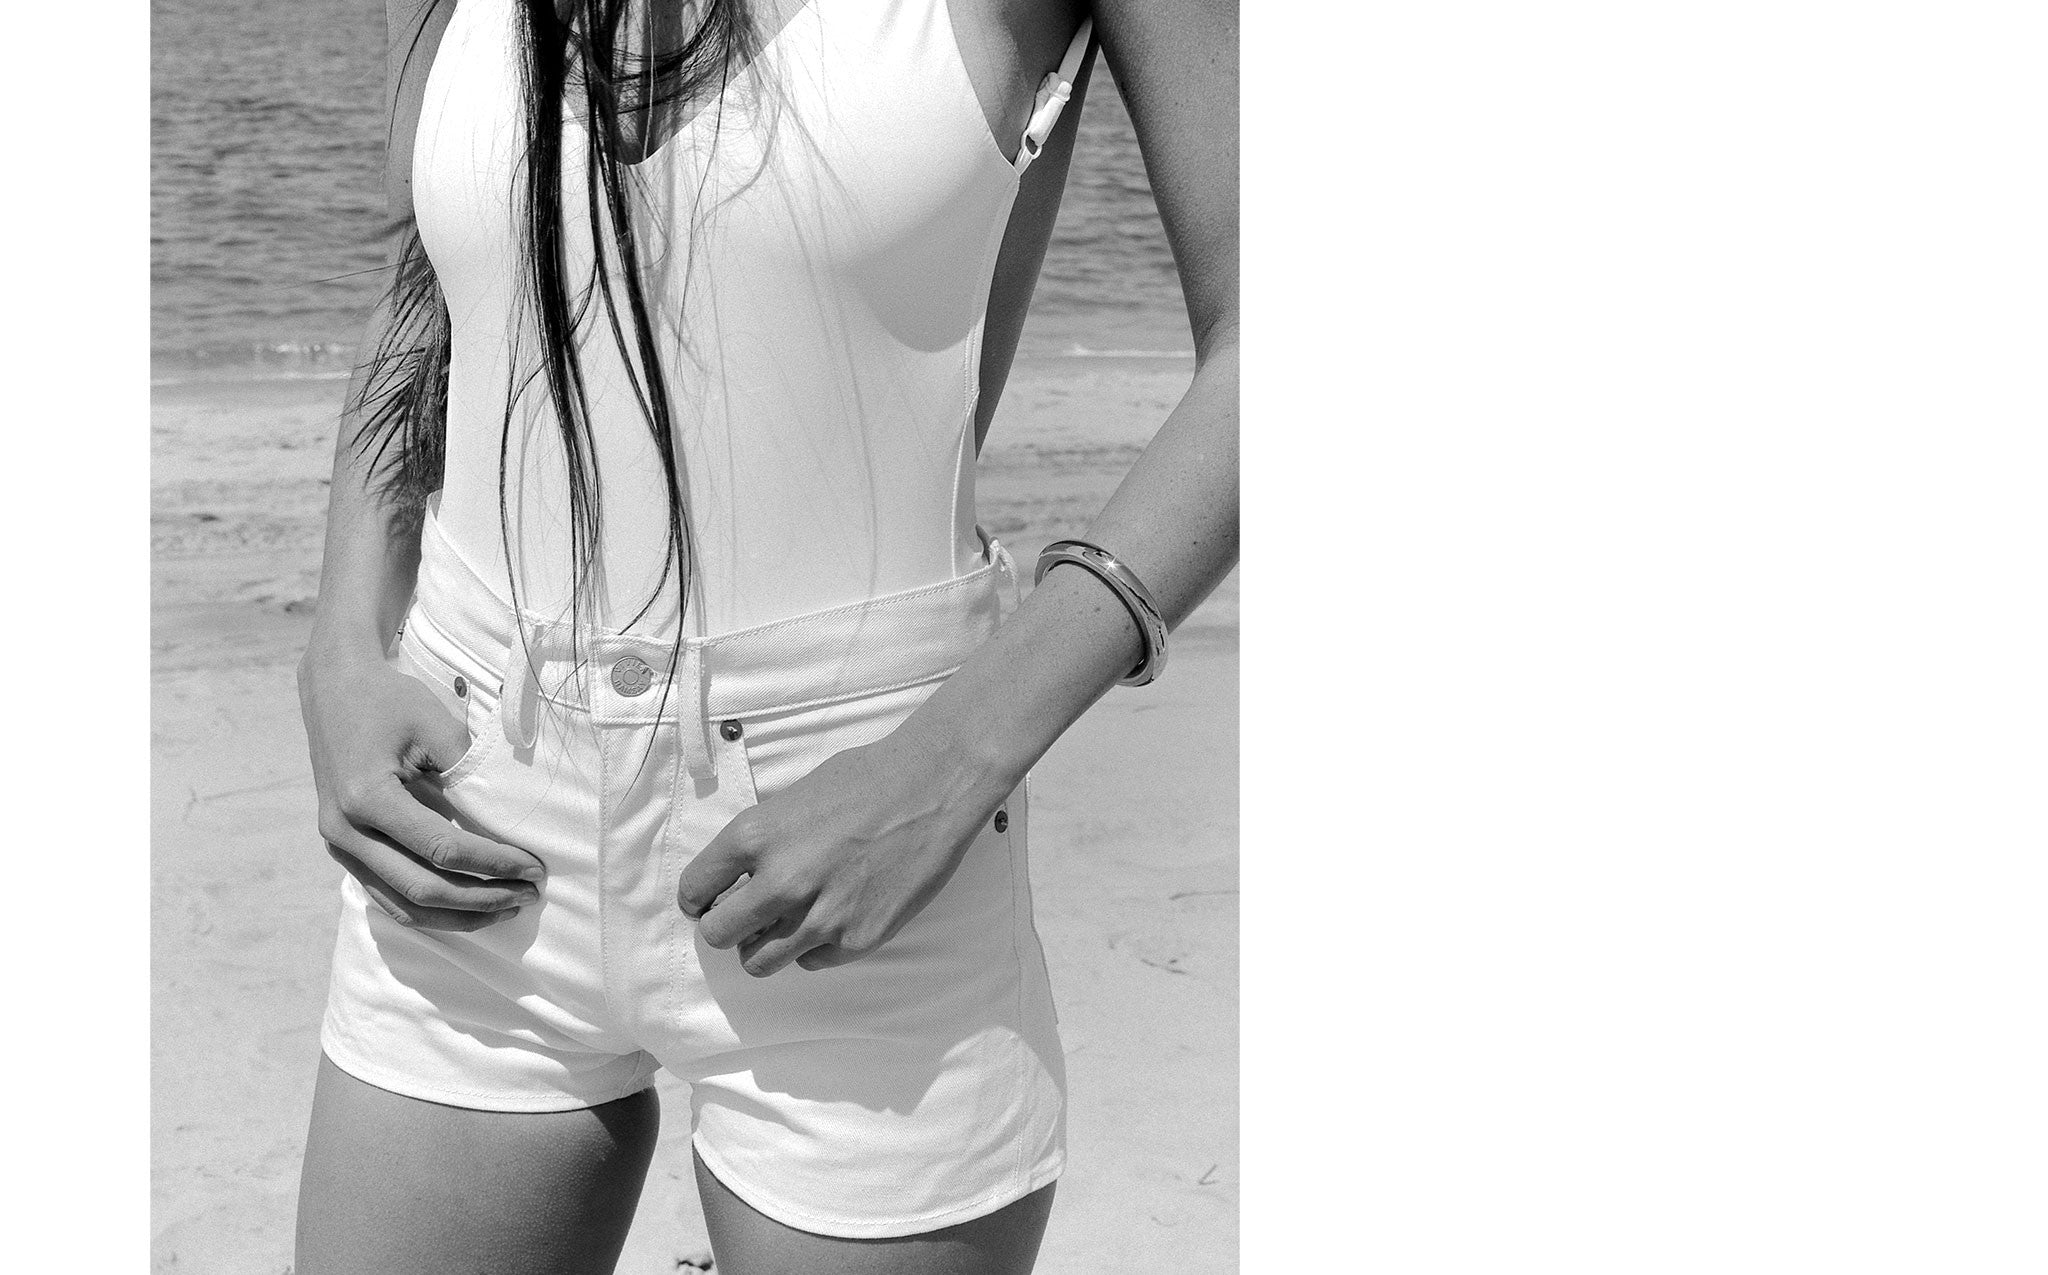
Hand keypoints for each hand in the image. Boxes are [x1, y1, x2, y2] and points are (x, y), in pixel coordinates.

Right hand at [299, 644, 544, 929]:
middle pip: (422, 889)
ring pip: (403, 905)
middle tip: (529, 895)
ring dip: (458, 916)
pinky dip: (429, 910)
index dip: (493, 864)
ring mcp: (339, 846)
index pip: (442, 849)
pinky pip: (388, 895)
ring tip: (507, 909)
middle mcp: (345, 830)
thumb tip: (511, 828)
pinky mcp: (344, 850)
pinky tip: (469, 909)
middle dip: (482, 898)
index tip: (533, 868)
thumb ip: (469, 776)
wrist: (335, 690)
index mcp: (367, 797)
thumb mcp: (435, 725)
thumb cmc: (390, 701)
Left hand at [676, 730, 1010, 976]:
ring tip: (787, 923)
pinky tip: (833, 917)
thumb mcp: (792, 799)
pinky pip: (812, 962)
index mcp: (755, 837)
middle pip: (718, 935)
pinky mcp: (857, 938)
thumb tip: (737, 879)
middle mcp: (781, 882)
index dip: (698, 898)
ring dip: (765, 945)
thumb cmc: (865, 780)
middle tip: (745, 917)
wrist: (932, 788)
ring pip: (759, 961)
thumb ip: (760, 842)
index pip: (694, 889)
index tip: (709, 901)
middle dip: (726, 927)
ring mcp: (820, 916)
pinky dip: (815, 947)